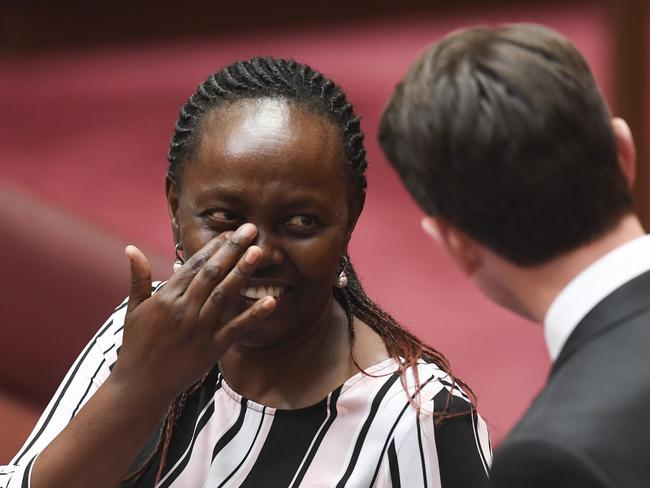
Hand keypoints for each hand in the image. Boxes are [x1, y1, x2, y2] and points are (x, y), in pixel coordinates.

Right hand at [111, 223, 275, 402]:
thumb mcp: (133, 309)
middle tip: (251, 229)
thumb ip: (138, 277)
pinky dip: (254, 314)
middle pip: (212, 273)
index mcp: (166, 297)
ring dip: (242, 272)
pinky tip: (272, 300)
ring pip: (225, 295)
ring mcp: (199, 329)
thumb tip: (131, 248)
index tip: (231, 232)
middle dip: (232, 249)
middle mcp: (184, 309)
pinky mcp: (212, 349)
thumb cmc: (136, 345)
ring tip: (258, 252)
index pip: (194, 265)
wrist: (139, 386)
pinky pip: (237, 328)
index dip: (214, 247)